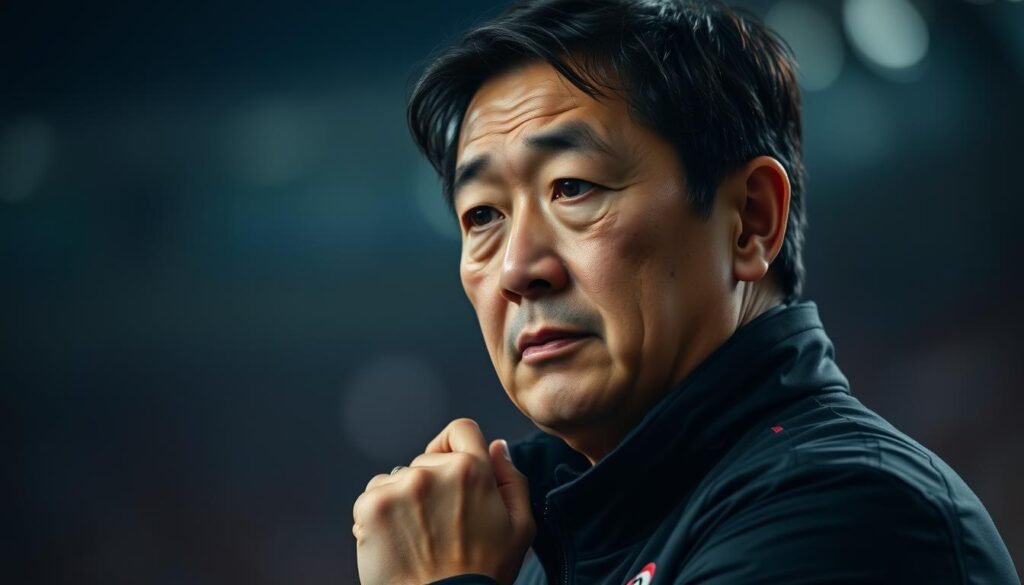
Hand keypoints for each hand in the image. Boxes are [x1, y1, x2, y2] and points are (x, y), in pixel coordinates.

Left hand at [352, 418, 535, 584]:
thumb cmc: (482, 575)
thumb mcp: (519, 528)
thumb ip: (511, 480)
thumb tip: (497, 447)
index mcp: (472, 470)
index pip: (460, 430)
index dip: (456, 448)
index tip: (451, 473)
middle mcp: (433, 471)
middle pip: (425, 460)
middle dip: (431, 486)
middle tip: (439, 526)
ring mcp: (399, 487)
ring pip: (397, 478)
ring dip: (402, 500)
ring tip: (415, 537)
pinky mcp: (372, 506)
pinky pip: (372, 495)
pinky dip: (379, 515)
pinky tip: (395, 541)